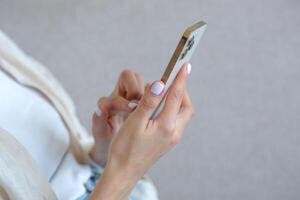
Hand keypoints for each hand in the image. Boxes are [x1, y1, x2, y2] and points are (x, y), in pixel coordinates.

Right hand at [89, 63, 193, 199]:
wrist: (125, 171)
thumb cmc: (125, 148)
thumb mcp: (135, 122)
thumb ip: (149, 102)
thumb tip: (160, 84)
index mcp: (166, 126)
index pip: (176, 96)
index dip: (180, 79)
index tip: (185, 65)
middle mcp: (174, 132)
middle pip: (186, 106)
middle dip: (181, 91)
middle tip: (170, 82)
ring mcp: (172, 138)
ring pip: (183, 114)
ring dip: (178, 101)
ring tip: (164, 94)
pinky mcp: (168, 141)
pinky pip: (177, 121)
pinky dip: (173, 110)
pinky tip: (160, 109)